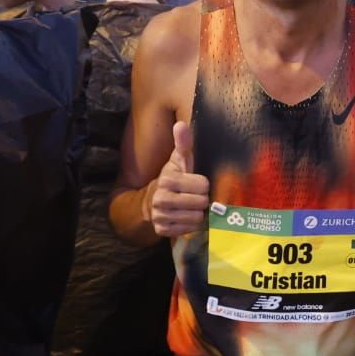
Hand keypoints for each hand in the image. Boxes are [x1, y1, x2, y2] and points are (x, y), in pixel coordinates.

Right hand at [148, 121, 210, 238]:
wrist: (151, 202)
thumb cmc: (172, 179)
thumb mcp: (178, 161)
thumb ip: (183, 144)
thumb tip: (181, 124)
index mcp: (167, 179)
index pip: (203, 185)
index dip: (203, 184)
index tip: (196, 183)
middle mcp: (161, 198)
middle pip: (201, 202)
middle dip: (201, 200)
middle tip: (194, 196)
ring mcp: (160, 216)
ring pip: (196, 218)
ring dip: (196, 213)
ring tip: (190, 206)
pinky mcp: (162, 231)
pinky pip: (188, 230)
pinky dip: (189, 225)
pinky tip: (183, 217)